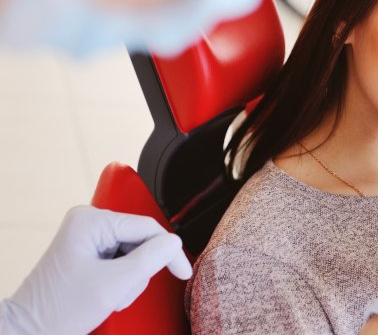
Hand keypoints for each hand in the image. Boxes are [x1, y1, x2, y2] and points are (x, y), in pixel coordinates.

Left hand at [4, 206, 191, 334]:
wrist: (29, 332)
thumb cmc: (58, 310)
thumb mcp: (114, 284)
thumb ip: (150, 259)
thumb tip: (174, 243)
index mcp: (91, 220)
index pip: (148, 227)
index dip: (169, 251)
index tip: (182, 272)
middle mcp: (88, 222)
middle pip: (141, 241)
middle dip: (139, 272)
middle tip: (121, 293)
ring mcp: (87, 237)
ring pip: (133, 253)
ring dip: (129, 280)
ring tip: (108, 296)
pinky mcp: (88, 252)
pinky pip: (120, 261)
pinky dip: (120, 282)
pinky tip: (105, 294)